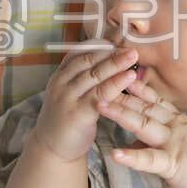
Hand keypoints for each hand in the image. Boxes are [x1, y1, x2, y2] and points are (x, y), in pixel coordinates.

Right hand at [32, 38, 139, 162]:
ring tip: (133, 57)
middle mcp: (61, 83)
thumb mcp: (71, 93)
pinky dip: (115, 84)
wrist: (53, 149)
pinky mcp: (77, 114)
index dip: (101, 45)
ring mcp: (68, 98)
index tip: (118, 38)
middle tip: (131, 46)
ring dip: (116, 65)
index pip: (80, 52)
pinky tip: (129, 78)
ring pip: (95, 76)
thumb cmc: (68, 118)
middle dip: (111, 52)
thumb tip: (110, 57)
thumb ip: (85, 77)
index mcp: (60, 75)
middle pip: (89, 61)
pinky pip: (99, 96)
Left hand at [96, 78, 186, 187]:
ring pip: (143, 125)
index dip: (135, 87)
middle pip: (143, 107)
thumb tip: (133, 143)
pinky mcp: (172, 163)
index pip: (152, 99)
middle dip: (120, 95)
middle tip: (99, 82)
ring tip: (101, 106)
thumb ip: (156, 139)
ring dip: (121, 114)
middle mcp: (172, 126)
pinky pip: (149, 160)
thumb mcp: (181, 141)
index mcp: (175, 120)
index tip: (119, 74)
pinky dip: (132, 157)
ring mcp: (172, 143)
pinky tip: (115, 154)